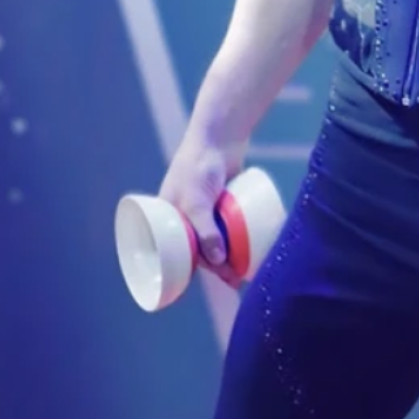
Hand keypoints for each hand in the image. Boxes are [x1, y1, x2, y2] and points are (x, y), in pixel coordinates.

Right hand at [159, 133, 245, 290]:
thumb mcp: (196, 202)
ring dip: (231, 254)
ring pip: (218, 238)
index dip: (190, 270)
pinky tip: (251, 247)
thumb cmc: (198, 166)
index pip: (179, 251)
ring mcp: (206, 206)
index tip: (202, 284)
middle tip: (235, 280)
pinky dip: (239, 235)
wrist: (219, 134)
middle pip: (201, 248)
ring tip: (247, 269)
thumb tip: (218, 262)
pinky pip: (231, 222)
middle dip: (217, 267)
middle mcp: (186, 214)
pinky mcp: (224, 198)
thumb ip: (205, 232)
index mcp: (168, 217)